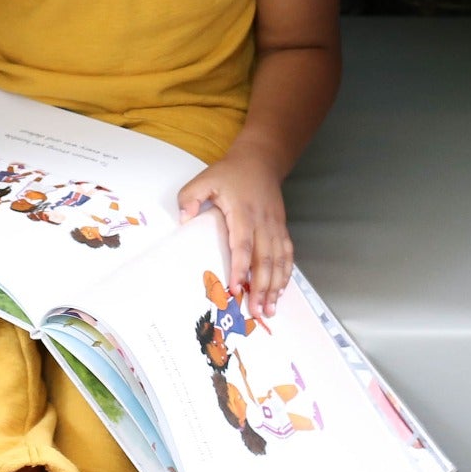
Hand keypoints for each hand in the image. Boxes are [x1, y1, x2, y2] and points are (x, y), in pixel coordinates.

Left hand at [179, 148, 291, 318]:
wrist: (260, 161)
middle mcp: (263, 222)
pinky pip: (286, 254)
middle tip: (255, 310)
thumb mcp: (205, 179)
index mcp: (243, 212)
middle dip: (261, 287)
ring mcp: (275, 226)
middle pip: (264, 259)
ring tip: (269, 309)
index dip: (242, 267)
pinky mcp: (281, 229)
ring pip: (278, 260)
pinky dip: (285, 274)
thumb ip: (190, 197)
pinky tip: (280, 291)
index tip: (237, 288)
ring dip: (275, 286)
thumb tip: (184, 219)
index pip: (243, 244)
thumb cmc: (230, 173)